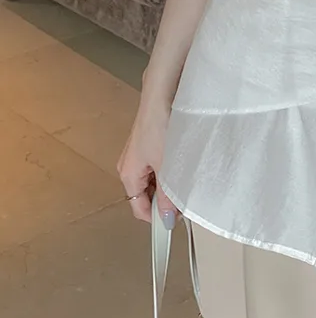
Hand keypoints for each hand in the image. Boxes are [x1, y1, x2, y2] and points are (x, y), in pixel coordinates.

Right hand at [118, 99, 178, 227]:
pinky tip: (181, 165)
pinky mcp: (149, 142)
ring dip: (167, 184)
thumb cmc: (159, 127)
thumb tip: (167, 220)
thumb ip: (166, 195)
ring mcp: (139, 153)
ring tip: (184, 181)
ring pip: (152, 180)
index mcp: (127, 175)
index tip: (174, 222)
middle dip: (163, 200)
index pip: (138, 208)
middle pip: (145, 194)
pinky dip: (168, 170)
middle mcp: (129, 165)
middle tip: (184, 200)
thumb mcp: (166, 166)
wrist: (161, 95)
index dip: (155, 217)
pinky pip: (157, 166)